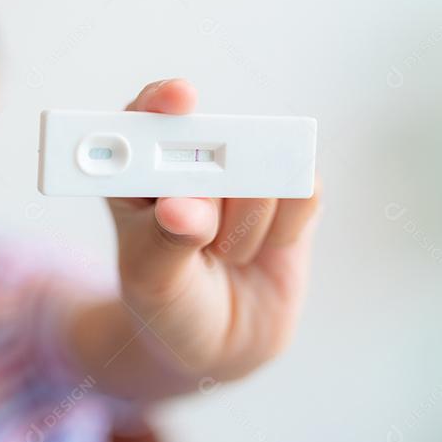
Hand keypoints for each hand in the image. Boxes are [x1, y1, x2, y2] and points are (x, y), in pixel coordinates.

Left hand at [108, 79, 321, 379]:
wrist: (216, 342)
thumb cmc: (168, 300)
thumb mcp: (151, 280)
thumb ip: (166, 242)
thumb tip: (181, 207)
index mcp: (138, 167)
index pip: (145, 114)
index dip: (162, 100)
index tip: (179, 100)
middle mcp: (191, 158)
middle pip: (218, 134)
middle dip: (222, 173)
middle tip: (208, 222)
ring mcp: (243, 172)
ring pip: (263, 171)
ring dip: (245, 227)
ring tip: (220, 255)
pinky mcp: (289, 193)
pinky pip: (302, 192)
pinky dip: (284, 230)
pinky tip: (260, 250)